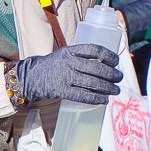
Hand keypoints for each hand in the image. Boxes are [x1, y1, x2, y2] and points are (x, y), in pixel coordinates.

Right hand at [9, 43, 123, 105]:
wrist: (31, 77)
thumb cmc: (53, 65)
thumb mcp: (66, 54)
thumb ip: (82, 57)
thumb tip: (106, 64)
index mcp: (71, 51)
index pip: (94, 50)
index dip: (108, 55)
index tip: (116, 61)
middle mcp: (69, 63)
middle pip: (96, 68)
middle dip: (111, 74)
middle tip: (119, 78)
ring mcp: (65, 77)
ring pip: (91, 82)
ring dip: (107, 88)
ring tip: (116, 90)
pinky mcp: (62, 91)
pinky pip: (82, 95)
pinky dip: (95, 98)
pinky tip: (104, 100)